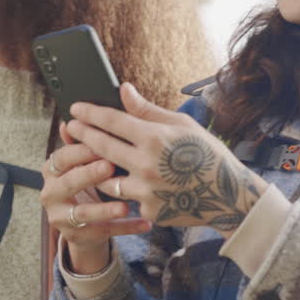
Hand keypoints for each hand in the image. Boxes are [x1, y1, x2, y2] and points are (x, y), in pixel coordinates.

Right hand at [40, 124, 150, 273]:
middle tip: (110, 167)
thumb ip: (81, 141)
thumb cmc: (89, 179)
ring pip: (82, 213)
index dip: (80, 151)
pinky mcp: (78, 236)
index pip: (62, 157)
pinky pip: (104, 232)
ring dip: (104, 209)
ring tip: (125, 205)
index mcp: (51, 169)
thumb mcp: (84, 160)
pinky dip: (125, 228)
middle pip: (68, 184)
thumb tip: (70, 120)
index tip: (102, 144)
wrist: (84, 219)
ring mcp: (61, 217)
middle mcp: (50, 193)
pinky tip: (145, 223)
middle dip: (88, 175)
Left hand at [64, 83, 267, 237]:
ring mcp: (145, 190)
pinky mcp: (148, 209)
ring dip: (96, 167)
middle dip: (82, 135)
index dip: (90, 113)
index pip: (112, 121)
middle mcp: (146, 164)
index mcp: (155, 137)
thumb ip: (148, 110)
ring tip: (91, 157)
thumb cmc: (207, 155)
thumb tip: (124, 90)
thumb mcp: (182, 125)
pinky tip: (126, 183)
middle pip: (102, 147)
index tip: (75, 108)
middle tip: (71, 127)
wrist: (228, 197)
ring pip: (106, 178)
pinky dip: (126, 189)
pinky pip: (127, 197)